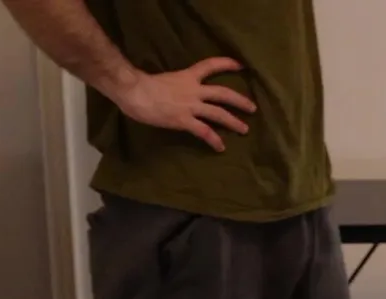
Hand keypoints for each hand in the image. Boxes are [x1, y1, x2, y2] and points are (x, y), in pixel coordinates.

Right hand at [110, 57, 256, 151]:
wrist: (133, 91)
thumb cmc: (141, 85)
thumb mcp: (164, 81)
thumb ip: (175, 86)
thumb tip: (175, 95)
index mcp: (187, 77)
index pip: (210, 66)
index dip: (226, 64)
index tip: (241, 65)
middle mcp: (193, 90)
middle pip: (223, 93)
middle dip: (239, 100)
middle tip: (252, 108)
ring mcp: (190, 106)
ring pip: (219, 113)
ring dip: (233, 122)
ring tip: (245, 130)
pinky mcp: (184, 120)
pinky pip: (204, 132)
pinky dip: (214, 140)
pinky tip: (220, 147)